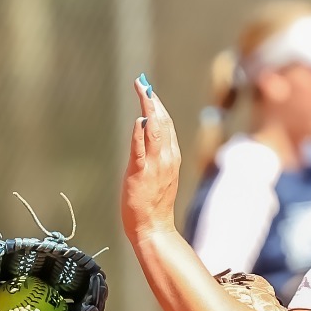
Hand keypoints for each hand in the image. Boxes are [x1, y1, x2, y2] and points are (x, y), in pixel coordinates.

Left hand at [121, 74, 179, 245]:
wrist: (154, 228)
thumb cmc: (153, 203)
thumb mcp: (158, 174)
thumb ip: (155, 152)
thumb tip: (147, 128)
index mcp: (171, 157)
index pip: (167, 124)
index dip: (158, 105)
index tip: (148, 89)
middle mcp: (167, 158)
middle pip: (163, 122)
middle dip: (152, 100)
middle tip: (142, 83)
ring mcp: (155, 166)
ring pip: (155, 131)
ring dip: (149, 109)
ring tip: (142, 90)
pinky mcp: (141, 174)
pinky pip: (141, 150)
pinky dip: (141, 133)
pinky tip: (139, 120)